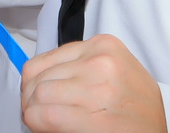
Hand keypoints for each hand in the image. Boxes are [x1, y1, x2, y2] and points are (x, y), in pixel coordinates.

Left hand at [21, 35, 165, 132]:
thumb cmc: (137, 110)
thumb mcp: (115, 71)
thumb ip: (81, 66)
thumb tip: (37, 80)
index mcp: (104, 45)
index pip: (45, 59)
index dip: (34, 83)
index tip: (35, 97)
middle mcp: (101, 61)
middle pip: (39, 78)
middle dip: (32, 99)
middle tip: (38, 114)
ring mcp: (98, 88)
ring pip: (38, 95)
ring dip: (34, 112)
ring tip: (45, 122)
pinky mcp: (95, 118)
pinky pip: (45, 116)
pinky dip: (37, 123)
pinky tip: (46, 128)